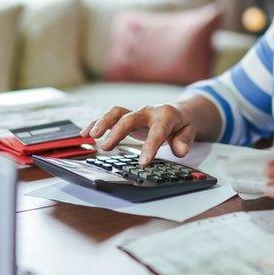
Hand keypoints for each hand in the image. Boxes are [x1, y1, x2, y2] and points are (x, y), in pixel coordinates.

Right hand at [80, 105, 195, 165]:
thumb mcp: (189, 132)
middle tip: (107, 147)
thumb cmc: (180, 125)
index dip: (150, 146)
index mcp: (165, 115)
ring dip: (102, 123)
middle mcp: (147, 111)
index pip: (157, 131)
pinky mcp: (125, 116)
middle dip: (117, 132)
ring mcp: (134, 113)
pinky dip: (95, 123)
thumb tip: (180, 151)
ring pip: (116, 113)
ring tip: (90, 136)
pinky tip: (84, 134)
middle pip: (130, 118)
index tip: (143, 163)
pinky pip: (109, 118)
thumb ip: (184, 141)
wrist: (176, 112)